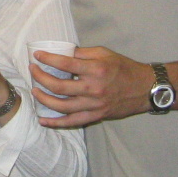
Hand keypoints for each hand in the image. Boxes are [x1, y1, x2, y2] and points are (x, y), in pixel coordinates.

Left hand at [30, 46, 152, 127]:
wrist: (145, 88)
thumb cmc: (124, 68)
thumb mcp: (105, 53)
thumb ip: (83, 53)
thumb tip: (63, 53)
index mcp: (95, 69)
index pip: (65, 63)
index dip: (48, 59)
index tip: (37, 55)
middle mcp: (93, 88)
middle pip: (58, 86)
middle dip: (40, 77)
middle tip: (33, 70)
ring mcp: (94, 105)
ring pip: (61, 106)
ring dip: (44, 99)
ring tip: (34, 90)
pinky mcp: (96, 116)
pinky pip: (72, 122)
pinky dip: (55, 123)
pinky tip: (43, 120)